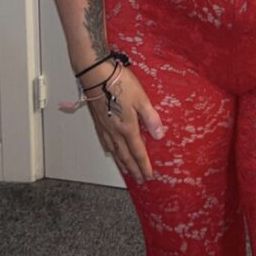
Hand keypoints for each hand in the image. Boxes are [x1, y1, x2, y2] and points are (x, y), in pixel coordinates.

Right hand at [83, 65, 164, 183]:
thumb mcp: (142, 99)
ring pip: (114, 151)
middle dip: (134, 169)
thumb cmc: (120, 84)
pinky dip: (110, 151)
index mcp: (127, 128)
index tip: (149, 176)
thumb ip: (151, 118)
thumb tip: (159, 135)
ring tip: (127, 171)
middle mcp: (115, 132)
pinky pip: (105, 142)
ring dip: (122, 163)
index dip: (144, 165)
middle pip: (125, 156)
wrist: (96, 75)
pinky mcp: (98, 121)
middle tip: (139, 180)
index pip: (138, 152)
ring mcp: (104, 127)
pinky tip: (110, 152)